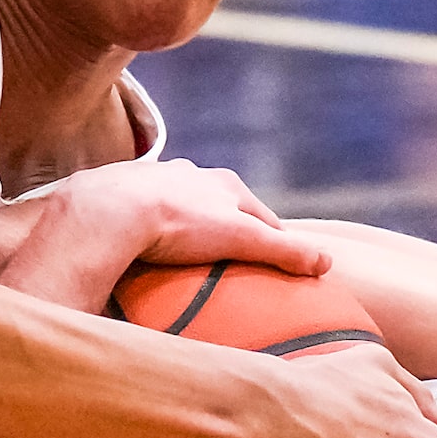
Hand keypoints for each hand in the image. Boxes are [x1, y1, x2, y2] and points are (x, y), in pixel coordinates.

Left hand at [0, 160, 329, 311]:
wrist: (109, 209)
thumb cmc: (179, 224)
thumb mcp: (240, 238)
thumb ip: (283, 251)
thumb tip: (327, 263)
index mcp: (223, 184)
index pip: (259, 213)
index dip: (270, 236)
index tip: (277, 258)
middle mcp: (188, 173)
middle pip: (218, 205)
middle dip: (226, 225)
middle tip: (230, 256)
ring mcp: (151, 180)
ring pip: (177, 204)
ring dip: (184, 224)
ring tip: (185, 253)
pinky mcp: (116, 193)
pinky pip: (139, 214)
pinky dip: (147, 229)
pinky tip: (142, 249)